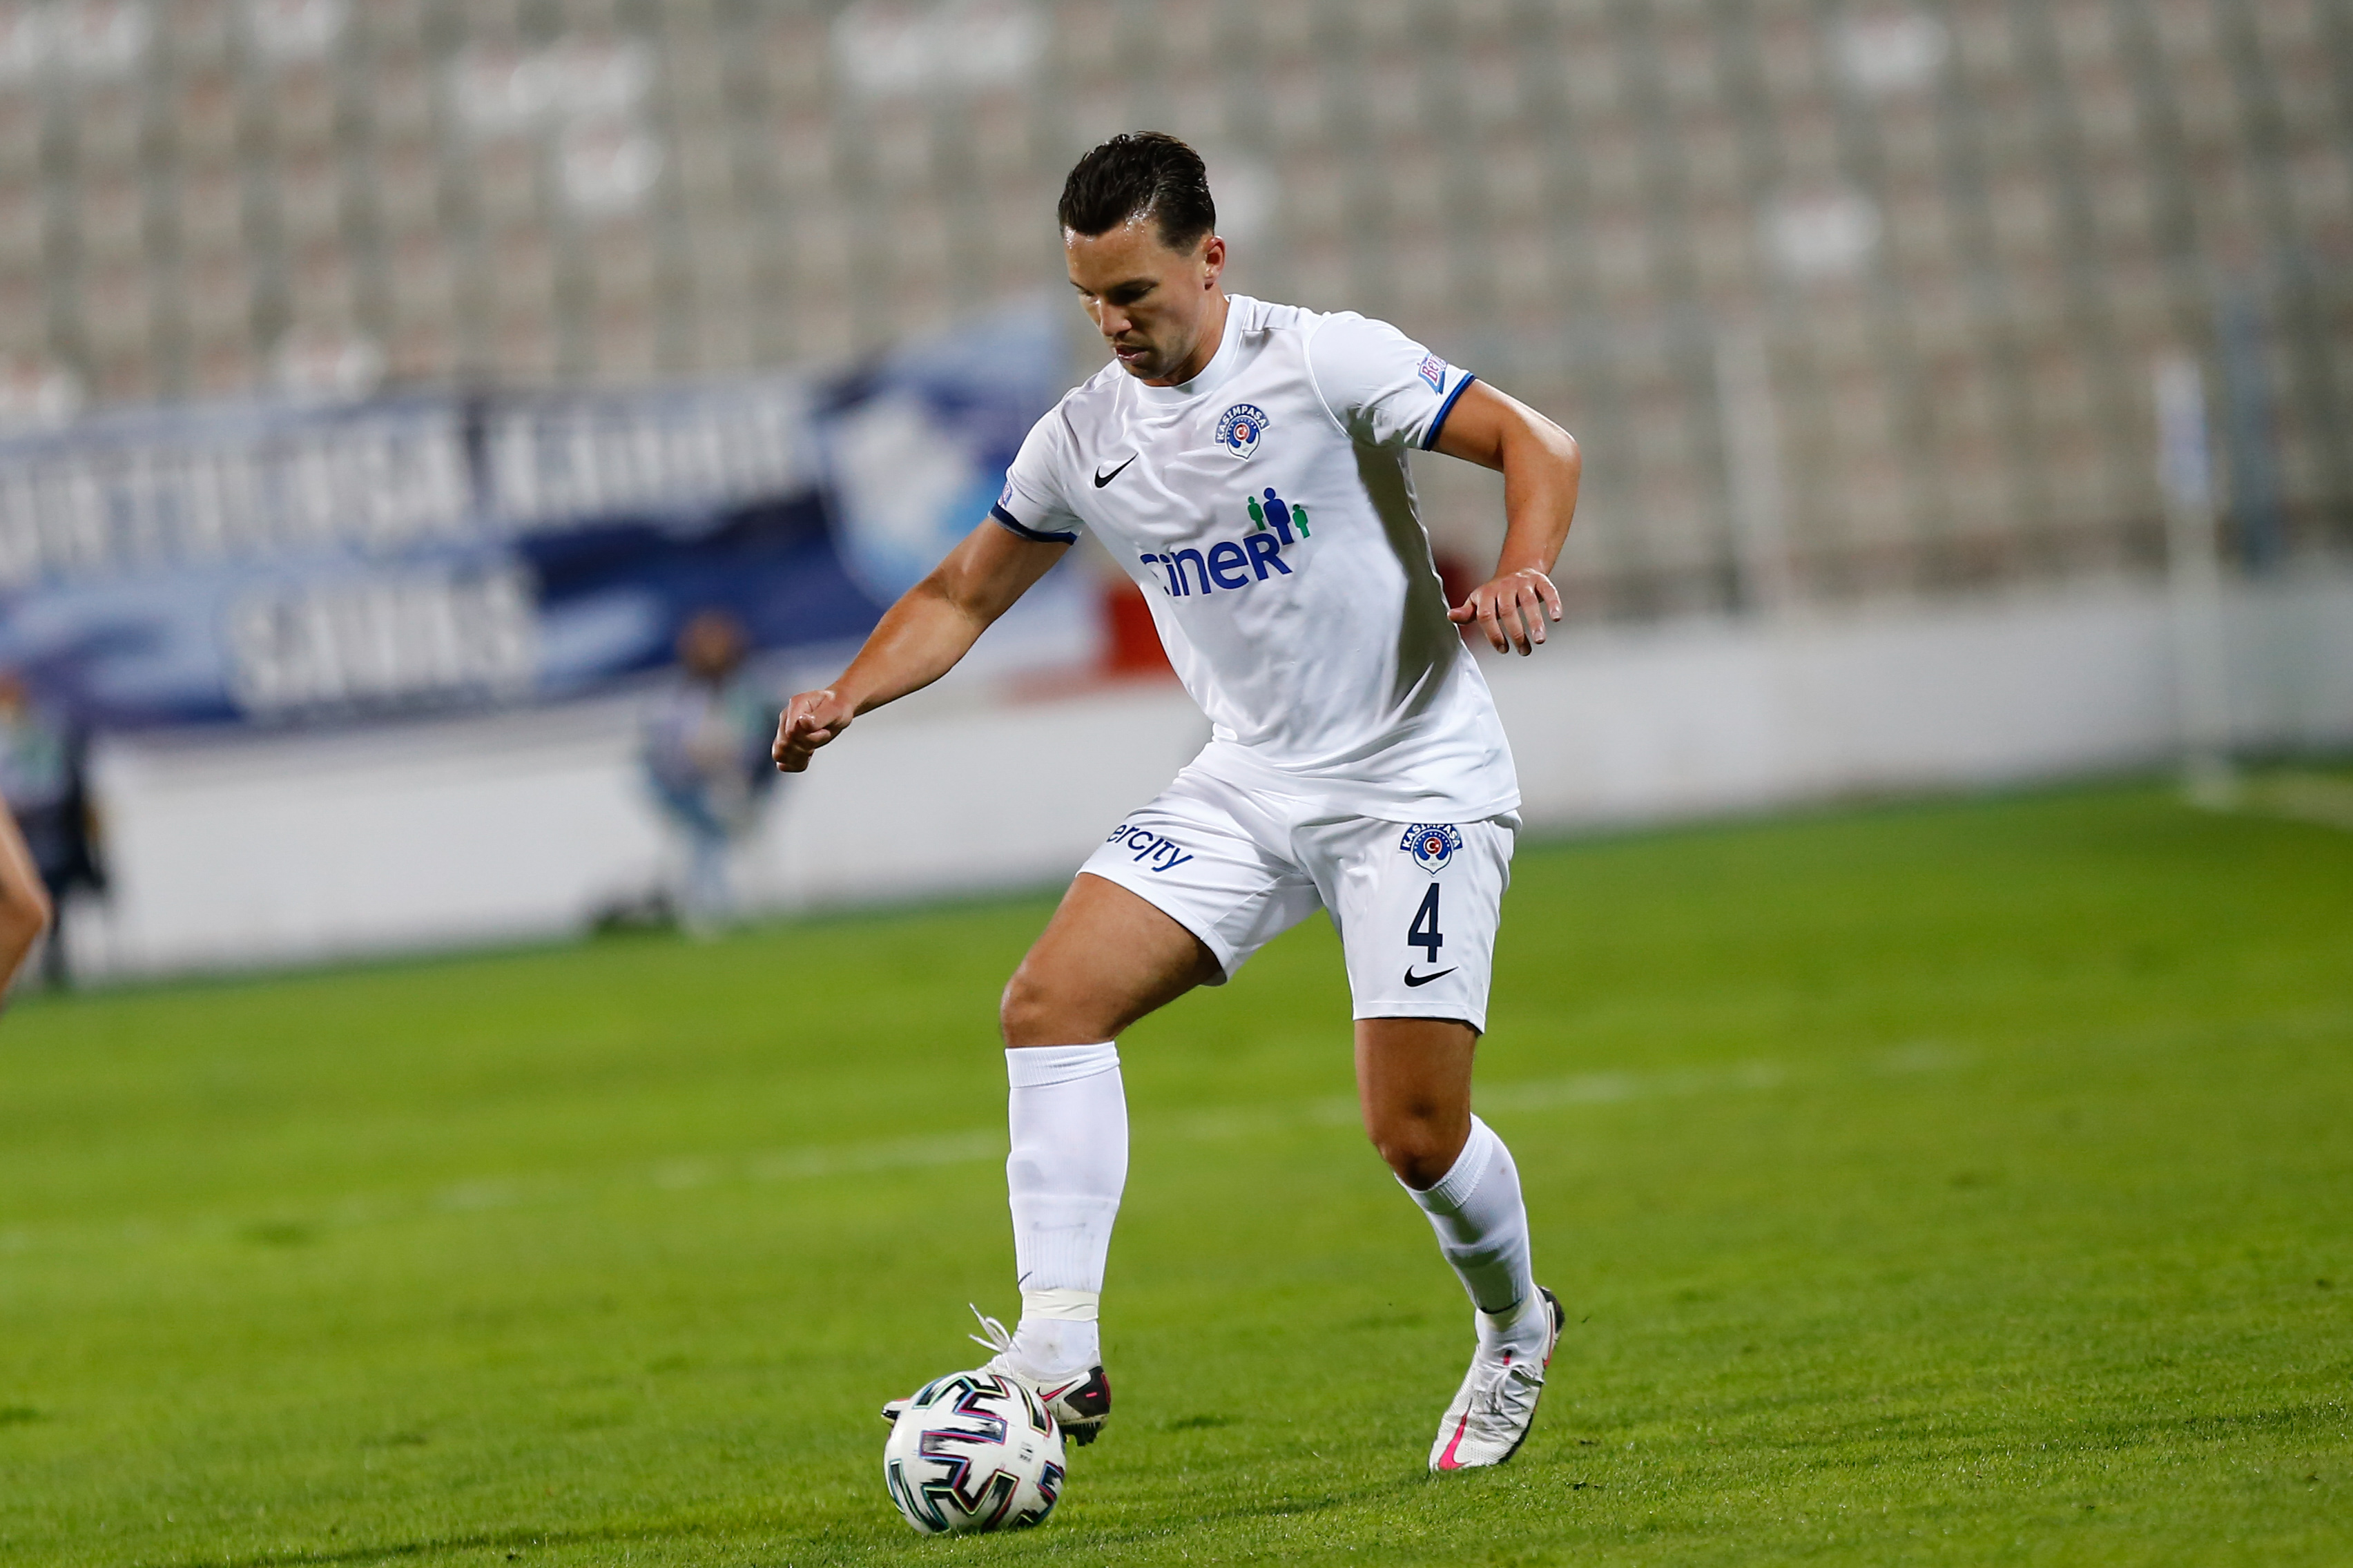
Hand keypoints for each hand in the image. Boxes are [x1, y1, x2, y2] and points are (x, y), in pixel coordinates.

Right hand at [773, 688, 854, 772]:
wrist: (838, 707)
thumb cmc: (837, 706)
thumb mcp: (834, 710)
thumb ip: (819, 717)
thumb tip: (803, 722)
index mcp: (796, 706)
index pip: (791, 731)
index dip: (808, 737)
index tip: (824, 732)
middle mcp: (787, 718)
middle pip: (783, 744)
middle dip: (806, 747)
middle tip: (822, 737)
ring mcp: (785, 731)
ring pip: (779, 754)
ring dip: (798, 757)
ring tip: (812, 748)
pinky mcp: (788, 744)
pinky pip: (782, 763)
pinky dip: (795, 764)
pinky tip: (807, 757)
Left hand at [1448, 567, 1562, 654]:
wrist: (1517, 568)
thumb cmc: (1497, 593)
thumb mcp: (1479, 602)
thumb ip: (1468, 613)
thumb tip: (1451, 616)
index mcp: (1486, 593)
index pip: (1485, 615)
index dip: (1493, 634)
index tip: (1503, 649)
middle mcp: (1504, 586)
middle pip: (1507, 610)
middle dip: (1515, 633)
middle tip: (1523, 650)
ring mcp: (1522, 582)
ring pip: (1528, 601)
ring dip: (1535, 622)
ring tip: (1539, 640)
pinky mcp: (1540, 580)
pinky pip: (1548, 590)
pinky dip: (1553, 603)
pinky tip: (1557, 618)